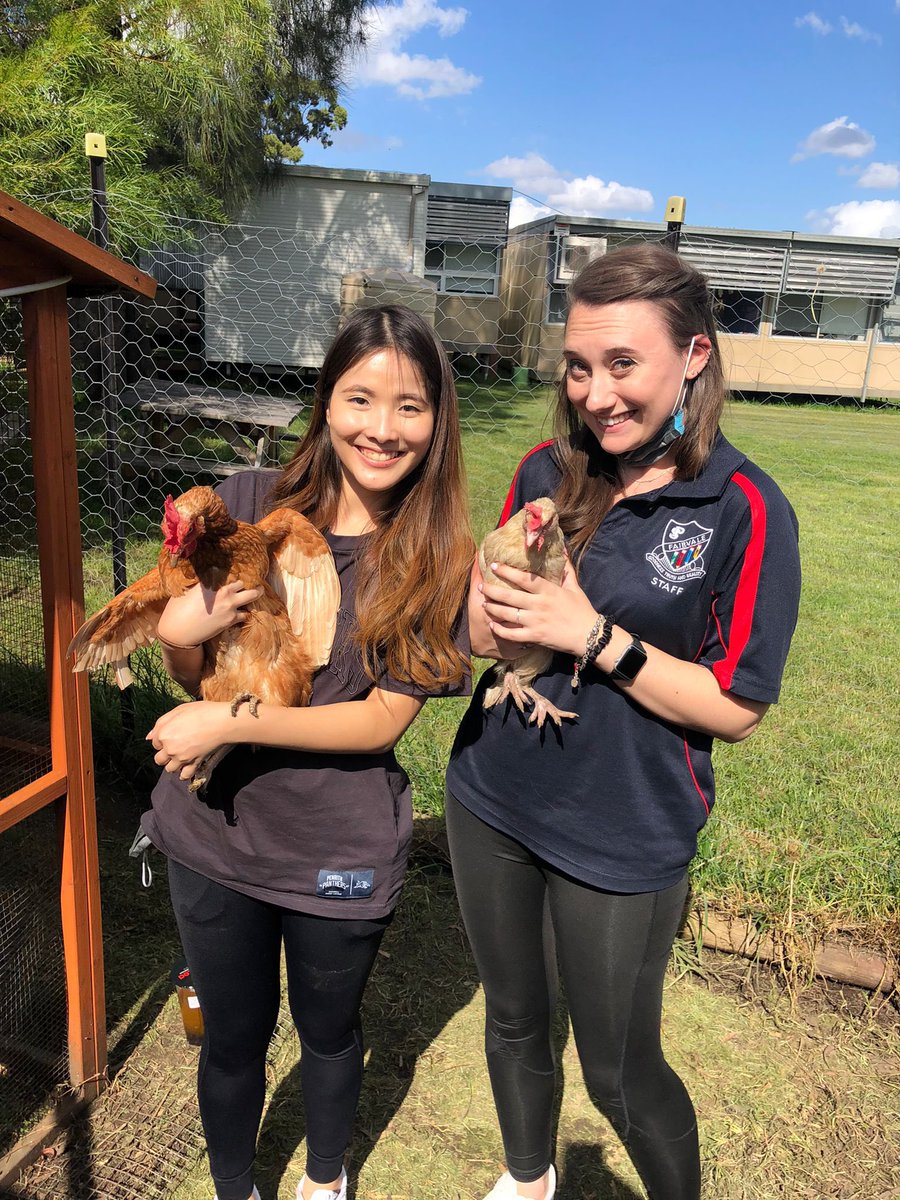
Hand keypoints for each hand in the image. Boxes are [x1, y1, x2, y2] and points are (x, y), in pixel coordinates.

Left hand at [146, 702, 232, 780]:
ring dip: (173, 764)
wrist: (220, 722)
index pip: (155, 743)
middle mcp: (170, 749)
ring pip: (169, 769)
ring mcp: (181, 758)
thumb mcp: (178, 710)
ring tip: (181, 756)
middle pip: (159, 759)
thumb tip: (149, 737)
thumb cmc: (201, 712)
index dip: (162, 739)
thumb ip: (161, 723)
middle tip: (175, 747)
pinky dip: (184, 773)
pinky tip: (186, 767)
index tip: (172, 734)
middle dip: (164, 754)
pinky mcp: (194, 764)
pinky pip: (184, 776)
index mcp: (163, 734)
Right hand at [157, 580, 263, 646]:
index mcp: (211, 582)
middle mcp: (223, 591)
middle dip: (251, 580)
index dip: (237, 570)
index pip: (230, 570)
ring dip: (256, 594)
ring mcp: (229, 605)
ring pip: (253, 595)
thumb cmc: (177, 609)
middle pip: (246, 581)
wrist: (179, 631)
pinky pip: (246, 614)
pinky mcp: (231, 619)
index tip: (241, 569)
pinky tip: (245, 610)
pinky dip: (246, 612)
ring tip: (258, 592)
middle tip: (254, 581)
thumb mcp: (187, 590)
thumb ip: (201, 583)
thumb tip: (207, 577)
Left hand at [480, 560, 599, 658]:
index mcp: (548, 590)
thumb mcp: (575, 587)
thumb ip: (565, 569)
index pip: (523, 579)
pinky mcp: (534, 637)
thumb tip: (563, 549)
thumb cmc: (582, 610)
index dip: (506, 571)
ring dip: (492, 609)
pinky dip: (500, 630)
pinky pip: (512, 634)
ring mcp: (535, 622)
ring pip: (507, 614)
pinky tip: (492, 624)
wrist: (589, 636)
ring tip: (483, 604)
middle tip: (481, 587)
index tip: (494, 565)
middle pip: (509, 596)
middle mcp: (539, 605)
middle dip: (492, 590)